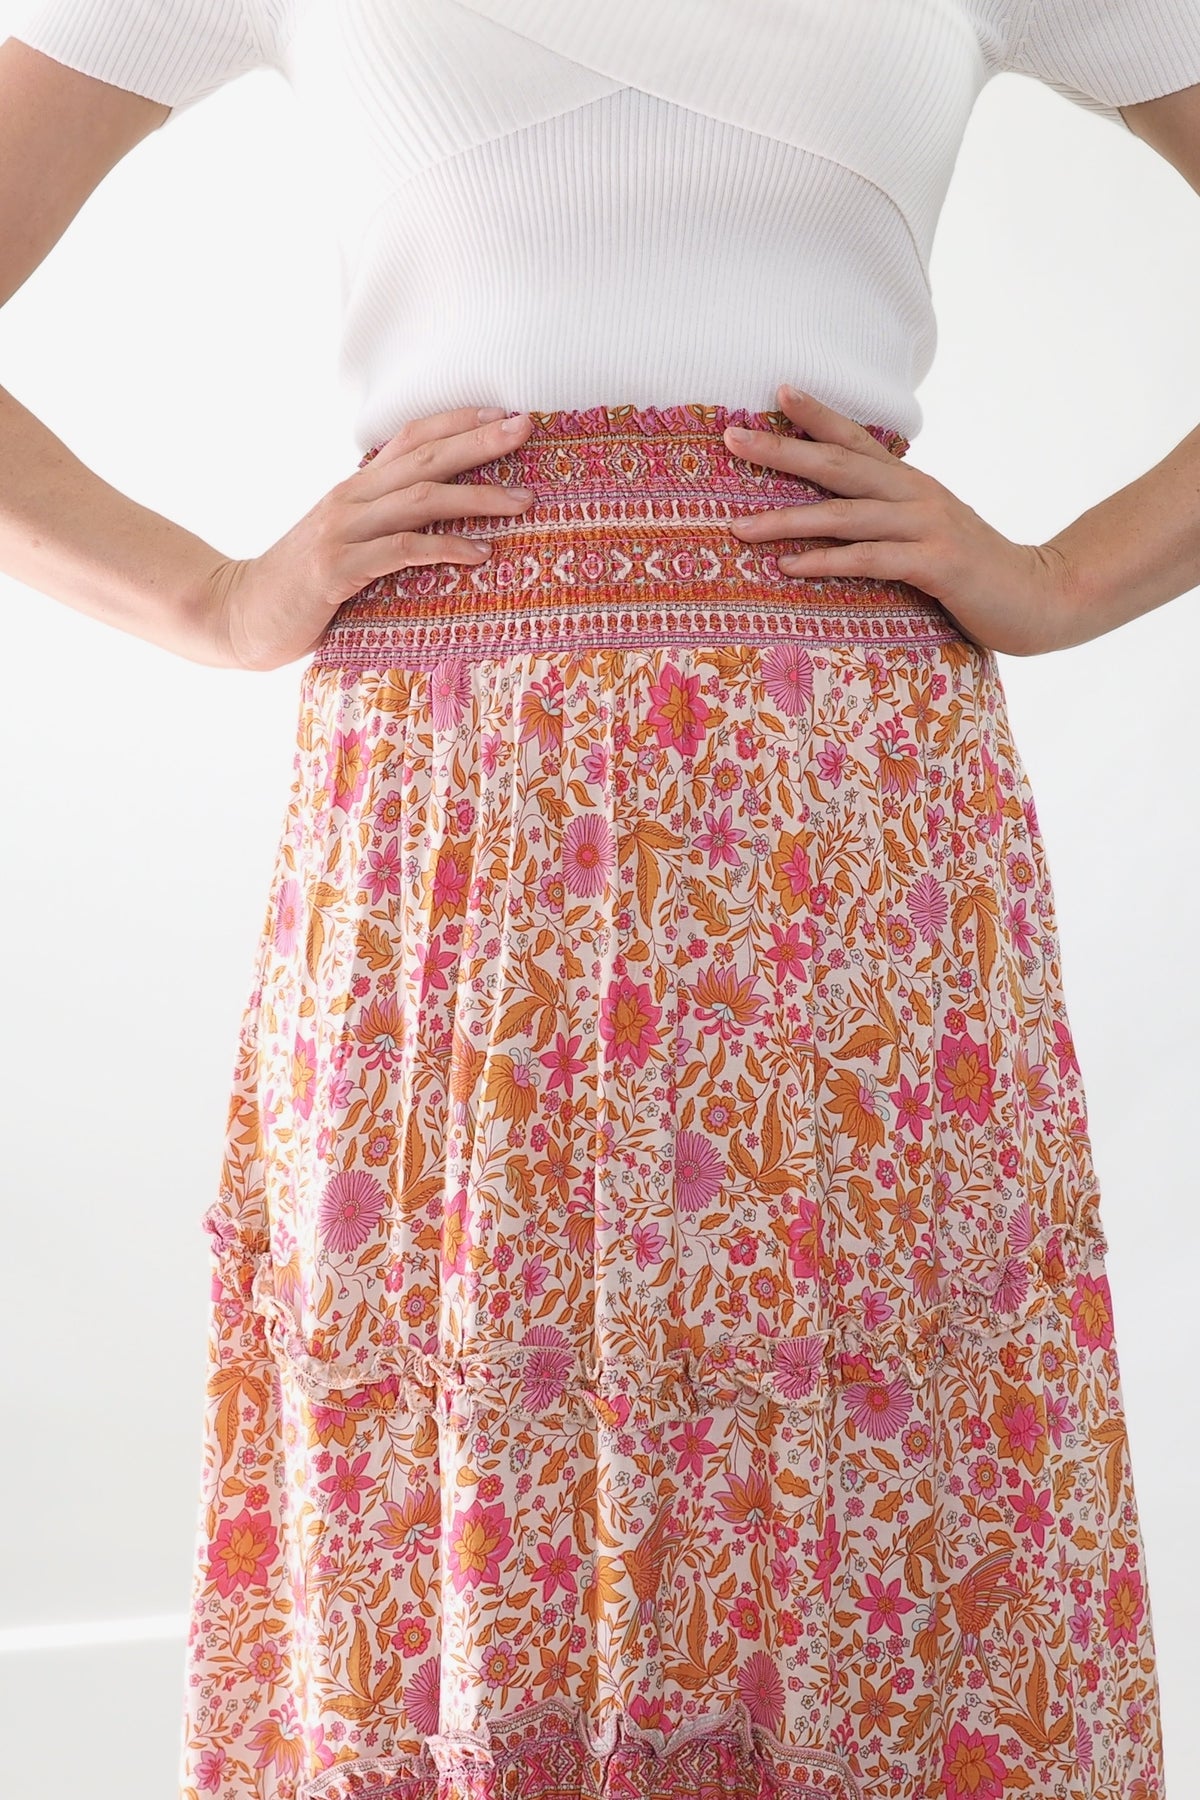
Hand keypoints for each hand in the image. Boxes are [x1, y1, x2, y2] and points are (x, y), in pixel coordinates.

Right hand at [205, 404, 536, 670]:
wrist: (239, 614)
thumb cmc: (301, 586)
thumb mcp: (344, 542)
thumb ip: (381, 523)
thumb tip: (436, 516)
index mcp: (354, 489)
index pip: (410, 438)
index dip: (457, 421)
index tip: (504, 413)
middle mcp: (349, 499)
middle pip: (424, 458)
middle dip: (480, 442)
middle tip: (526, 428)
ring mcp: (341, 532)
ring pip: (420, 500)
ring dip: (477, 497)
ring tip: (522, 501)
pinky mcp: (336, 570)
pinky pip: (400, 551)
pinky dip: (445, 548)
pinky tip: (481, 554)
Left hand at [724, 384, 1084, 656]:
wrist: (1040, 596)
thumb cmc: (973, 572)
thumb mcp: (928, 532)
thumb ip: (887, 520)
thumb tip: (836, 517)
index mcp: (910, 485)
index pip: (857, 439)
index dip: (817, 413)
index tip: (777, 390)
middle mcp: (916, 495)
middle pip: (839, 464)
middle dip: (781, 450)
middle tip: (731, 437)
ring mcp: (927, 526)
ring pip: (846, 515)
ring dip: (788, 518)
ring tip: (740, 526)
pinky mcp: (936, 564)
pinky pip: (870, 559)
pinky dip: (827, 562)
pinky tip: (789, 567)